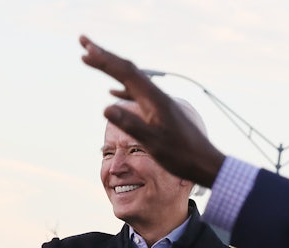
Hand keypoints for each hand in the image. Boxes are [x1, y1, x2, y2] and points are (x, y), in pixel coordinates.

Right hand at [79, 35, 225, 186]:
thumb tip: (105, 107)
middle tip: (83, 42)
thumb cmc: (181, 156)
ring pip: (131, 80)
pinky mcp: (160, 112)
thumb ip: (131, 124)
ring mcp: (159, 103)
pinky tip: (113, 92)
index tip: (85, 50)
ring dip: (111, 69)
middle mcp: (157, 96)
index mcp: (154, 99)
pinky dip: (122, 89)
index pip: (125, 73)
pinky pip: (137, 94)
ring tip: (93, 60)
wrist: (205, 163)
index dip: (104, 60)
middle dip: (104, 56)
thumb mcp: (153, 143)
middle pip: (127, 69)